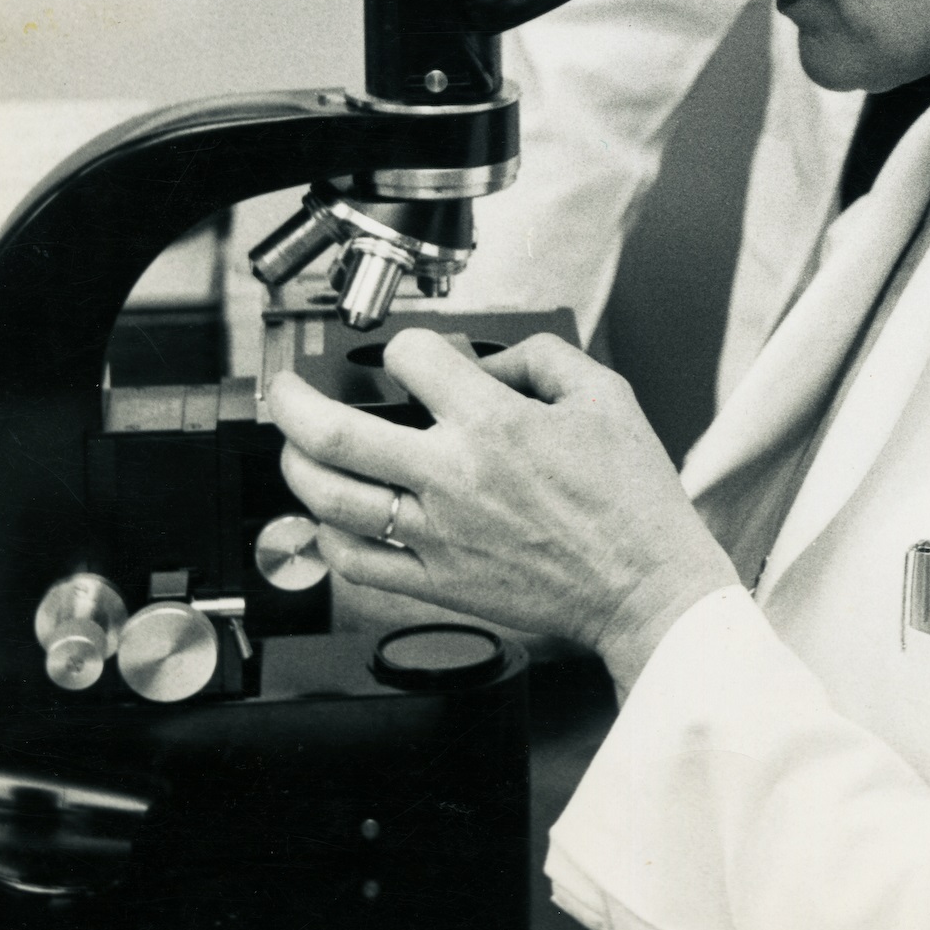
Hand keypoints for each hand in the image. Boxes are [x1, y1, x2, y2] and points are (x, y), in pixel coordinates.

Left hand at [267, 330, 738, 690]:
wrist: (644, 585)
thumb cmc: (631, 498)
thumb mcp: (605, 395)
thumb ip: (541, 357)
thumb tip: (488, 361)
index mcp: (495, 424)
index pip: (411, 359)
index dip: (406, 344)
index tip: (410, 353)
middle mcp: (453, 477)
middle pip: (335, 433)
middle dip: (293, 401)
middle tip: (285, 389)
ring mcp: (437, 535)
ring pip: (331, 499)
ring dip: (295, 466)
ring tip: (293, 448)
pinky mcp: (436, 582)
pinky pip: (356, 563)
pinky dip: (327, 536)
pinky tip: (327, 518)